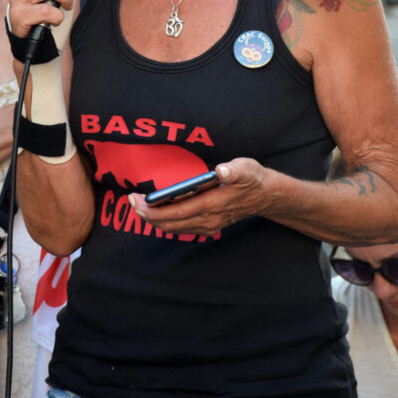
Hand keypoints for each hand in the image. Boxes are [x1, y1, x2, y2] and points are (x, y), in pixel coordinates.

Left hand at [128, 157, 270, 236]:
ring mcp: (208, 224)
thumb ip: (234, 170)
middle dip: (148, 215)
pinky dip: (166, 222)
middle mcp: (208, 219)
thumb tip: (221, 170)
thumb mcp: (246, 168)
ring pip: (175, 228)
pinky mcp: (209, 225)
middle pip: (171, 223)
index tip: (138, 201)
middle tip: (131, 201)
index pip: (176, 212)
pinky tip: (158, 213)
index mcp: (212, 204)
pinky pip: (182, 228)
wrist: (266, 196)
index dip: (154, 210)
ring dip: (155, 220)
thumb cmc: (253, 179)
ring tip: (139, 206)